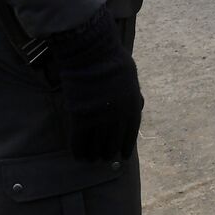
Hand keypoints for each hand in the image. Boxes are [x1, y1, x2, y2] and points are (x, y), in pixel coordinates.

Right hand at [47, 5, 142, 160]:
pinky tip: (78, 156)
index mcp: (133, 107)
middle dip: (108, 153)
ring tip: (92, 159)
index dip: (125, 146)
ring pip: (96, 146)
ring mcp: (99, 119)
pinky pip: (79, 142)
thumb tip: (135, 107)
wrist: (93, 55)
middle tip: (104, 157)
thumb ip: (132, 96)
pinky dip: (79, 151)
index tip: (123, 156)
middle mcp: (118, 117)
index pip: (130, 134)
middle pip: (113, 143)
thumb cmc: (112, 61)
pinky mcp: (80, 119)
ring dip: (94, 155)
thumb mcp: (131, 80)